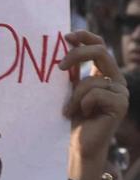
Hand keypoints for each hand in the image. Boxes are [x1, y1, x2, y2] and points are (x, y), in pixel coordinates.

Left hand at [59, 31, 127, 179]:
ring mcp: (121, 92)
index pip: (99, 45)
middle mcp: (115, 79)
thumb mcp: (68, 89)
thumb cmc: (70, 118)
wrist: (78, 144)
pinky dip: (82, 104)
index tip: (66, 36)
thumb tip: (59, 46)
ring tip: (69, 110)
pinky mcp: (120, 104)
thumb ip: (70, 71)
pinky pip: (95, 94)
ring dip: (74, 96)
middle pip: (100, 52)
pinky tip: (81, 114)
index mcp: (103, 73)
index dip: (86, 36)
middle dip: (76, 55)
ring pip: (92, 80)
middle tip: (58, 67)